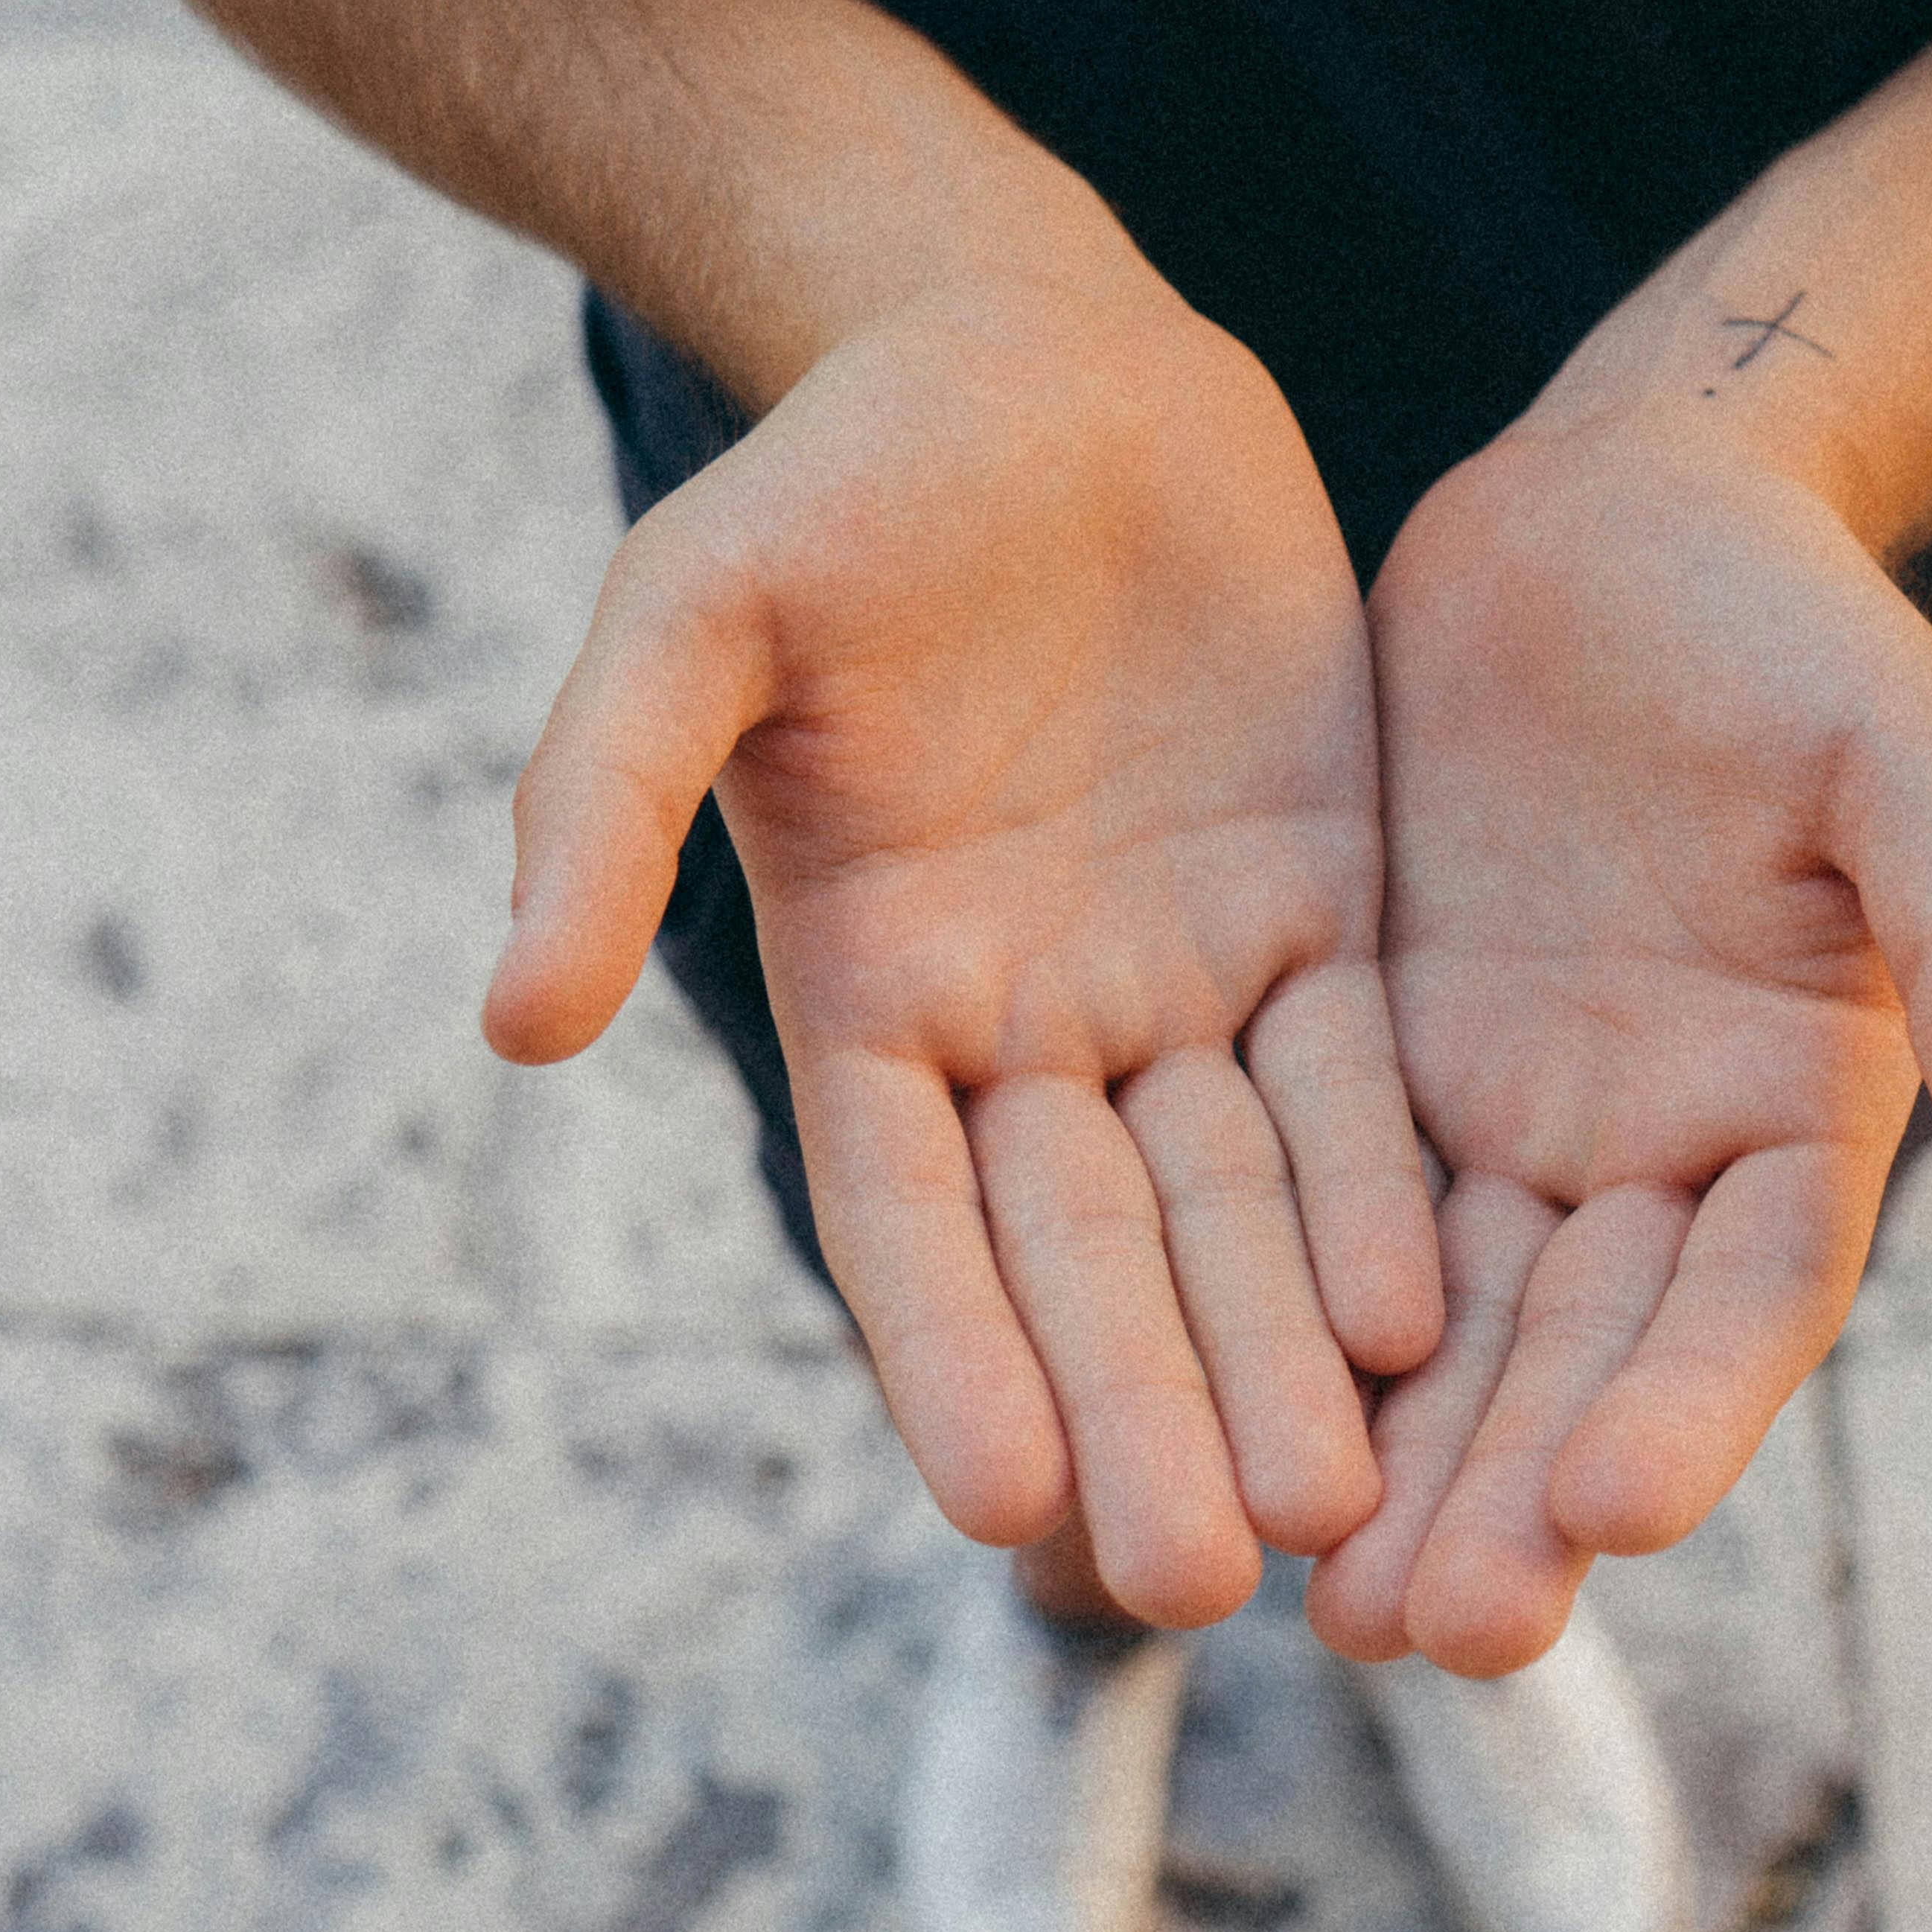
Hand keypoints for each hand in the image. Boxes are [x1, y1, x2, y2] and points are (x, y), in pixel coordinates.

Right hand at [485, 258, 1441, 1626]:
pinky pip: (1350, 1084)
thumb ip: (602, 806)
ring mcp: (1173, 974)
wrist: (1023, 351)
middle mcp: (1022, 1020)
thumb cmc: (832, 478)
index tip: (1003, 1505)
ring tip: (1330, 1512)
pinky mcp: (1308, 909)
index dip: (953, 1357)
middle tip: (1201, 1581)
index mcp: (869, 988)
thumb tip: (510, 1023)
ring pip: (1232, 1204)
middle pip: (1086, 1253)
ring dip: (1274, 1355)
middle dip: (1140, 1410)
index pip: (906, 1219)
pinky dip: (1375, 1200)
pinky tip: (1420, 1325)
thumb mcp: (693, 614)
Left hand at [1315, 418, 1931, 1674]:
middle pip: (1583, 1360)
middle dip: (1513, 1498)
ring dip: (1395, 1471)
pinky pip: (1321, 1226)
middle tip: (1435, 1632)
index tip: (1612, 1512)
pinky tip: (1216, 1434)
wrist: (1621, 518)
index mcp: (1800, 1114)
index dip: (1688, 1408)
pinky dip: (1281, 1335)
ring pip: (1444, 1334)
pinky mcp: (1374, 1070)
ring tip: (1320, 1613)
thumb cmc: (1797, 626)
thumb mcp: (1909, 763)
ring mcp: (1507, 1126)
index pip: (1746, 1299)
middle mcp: (1653, 1157)